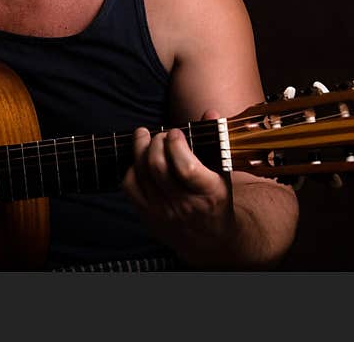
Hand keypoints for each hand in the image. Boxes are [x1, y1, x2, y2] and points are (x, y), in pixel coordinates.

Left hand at [122, 109, 237, 258]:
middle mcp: (184, 204)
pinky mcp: (148, 215)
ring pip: (142, 174)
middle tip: (159, 133)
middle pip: (158, 167)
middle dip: (155, 142)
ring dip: (139, 149)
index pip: (186, 167)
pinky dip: (132, 168)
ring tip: (143, 136)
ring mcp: (163, 211)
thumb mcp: (223, 173)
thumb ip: (216, 141)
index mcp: (208, 192)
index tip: (176, 132)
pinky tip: (138, 160)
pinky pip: (130, 187)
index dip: (176, 144)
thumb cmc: (216, 200)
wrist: (210, 240)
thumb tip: (210, 112)